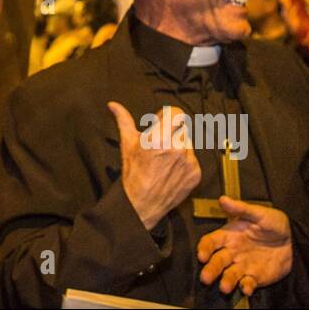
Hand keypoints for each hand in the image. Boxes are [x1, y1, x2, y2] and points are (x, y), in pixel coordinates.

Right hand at [108, 101, 199, 231]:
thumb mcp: (127, 144)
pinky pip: (193, 159)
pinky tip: (171, 169)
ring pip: (188, 143)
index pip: (177, 113)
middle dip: (172, 131)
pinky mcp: (195, 173)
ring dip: (179, 146)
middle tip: (161, 142)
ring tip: (165, 158)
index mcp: (160, 139)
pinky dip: (184, 161)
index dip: (168, 115)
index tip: (161, 122)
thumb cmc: (133, 173)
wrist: (141, 204)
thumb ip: (123, 120)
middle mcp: (177, 148)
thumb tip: (113, 105)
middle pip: (182, 127)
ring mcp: (188, 162)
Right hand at [196, 195, 292, 296]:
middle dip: (210, 270)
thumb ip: (241, 208)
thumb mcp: (259, 213)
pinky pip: (247, 284)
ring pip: (229, 275)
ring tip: (225, 287)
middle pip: (217, 261)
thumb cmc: (273, 223)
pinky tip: (246, 288)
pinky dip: (245, 287)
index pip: (210, 242)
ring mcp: (242, 266)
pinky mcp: (254, 277)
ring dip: (226, 281)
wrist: (294, 241)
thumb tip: (222, 199)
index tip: (202, 255)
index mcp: (229, 235)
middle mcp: (231, 252)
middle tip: (205, 278)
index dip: (204, 248)